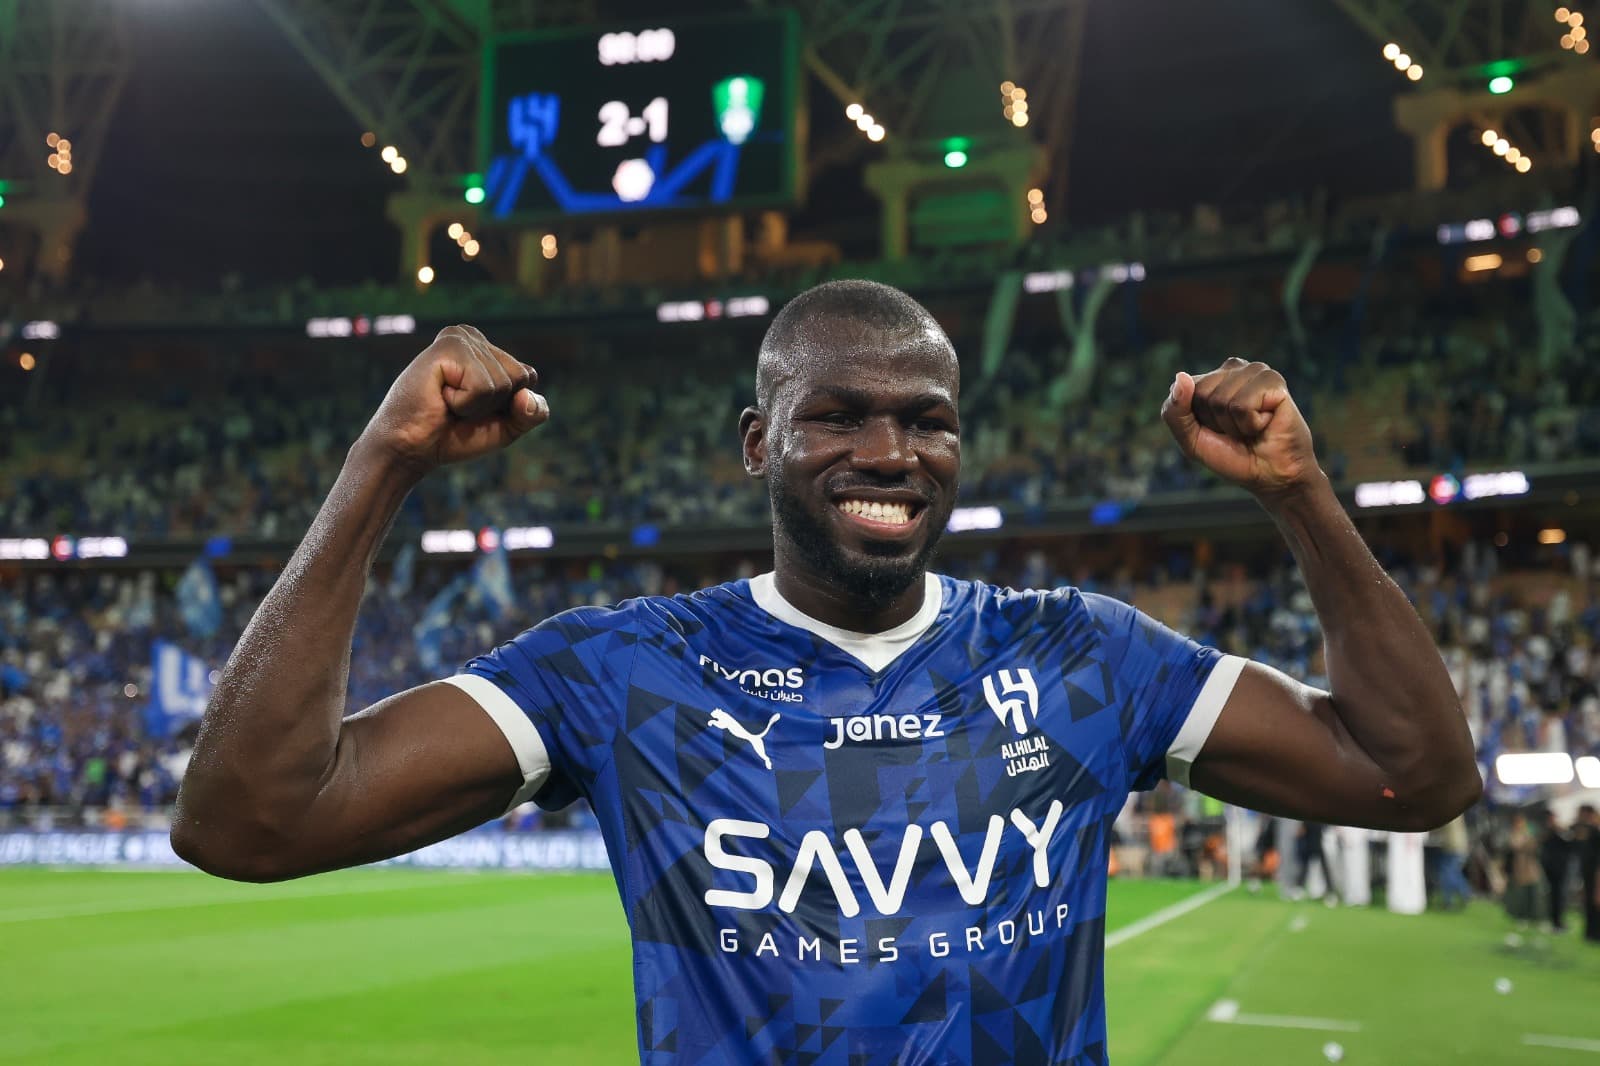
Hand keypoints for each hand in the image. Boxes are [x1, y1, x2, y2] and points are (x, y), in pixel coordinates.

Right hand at [358, 325, 547, 472]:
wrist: (411, 448)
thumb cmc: (454, 434)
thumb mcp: (507, 426)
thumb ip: (532, 413)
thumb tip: (527, 395)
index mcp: (486, 348)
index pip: (529, 378)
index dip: (508, 406)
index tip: (474, 409)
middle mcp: (473, 336)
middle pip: (522, 378)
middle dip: (494, 405)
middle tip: (458, 407)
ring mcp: (460, 338)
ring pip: (504, 383)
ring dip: (476, 406)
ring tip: (447, 402)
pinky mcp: (448, 347)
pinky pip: (483, 387)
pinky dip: (465, 403)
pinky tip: (440, 396)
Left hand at [1160, 357, 1318, 497]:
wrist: (1271, 475)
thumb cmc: (1233, 455)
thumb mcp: (1191, 439)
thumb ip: (1175, 411)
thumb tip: (1180, 377)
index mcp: (1212, 377)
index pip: (1181, 391)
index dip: (1195, 420)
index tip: (1217, 430)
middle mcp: (1233, 369)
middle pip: (1200, 394)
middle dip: (1215, 422)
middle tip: (1239, 430)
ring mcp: (1254, 371)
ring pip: (1221, 400)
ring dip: (1234, 425)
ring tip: (1253, 427)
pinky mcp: (1273, 380)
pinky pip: (1241, 406)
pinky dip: (1250, 424)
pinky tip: (1266, 423)